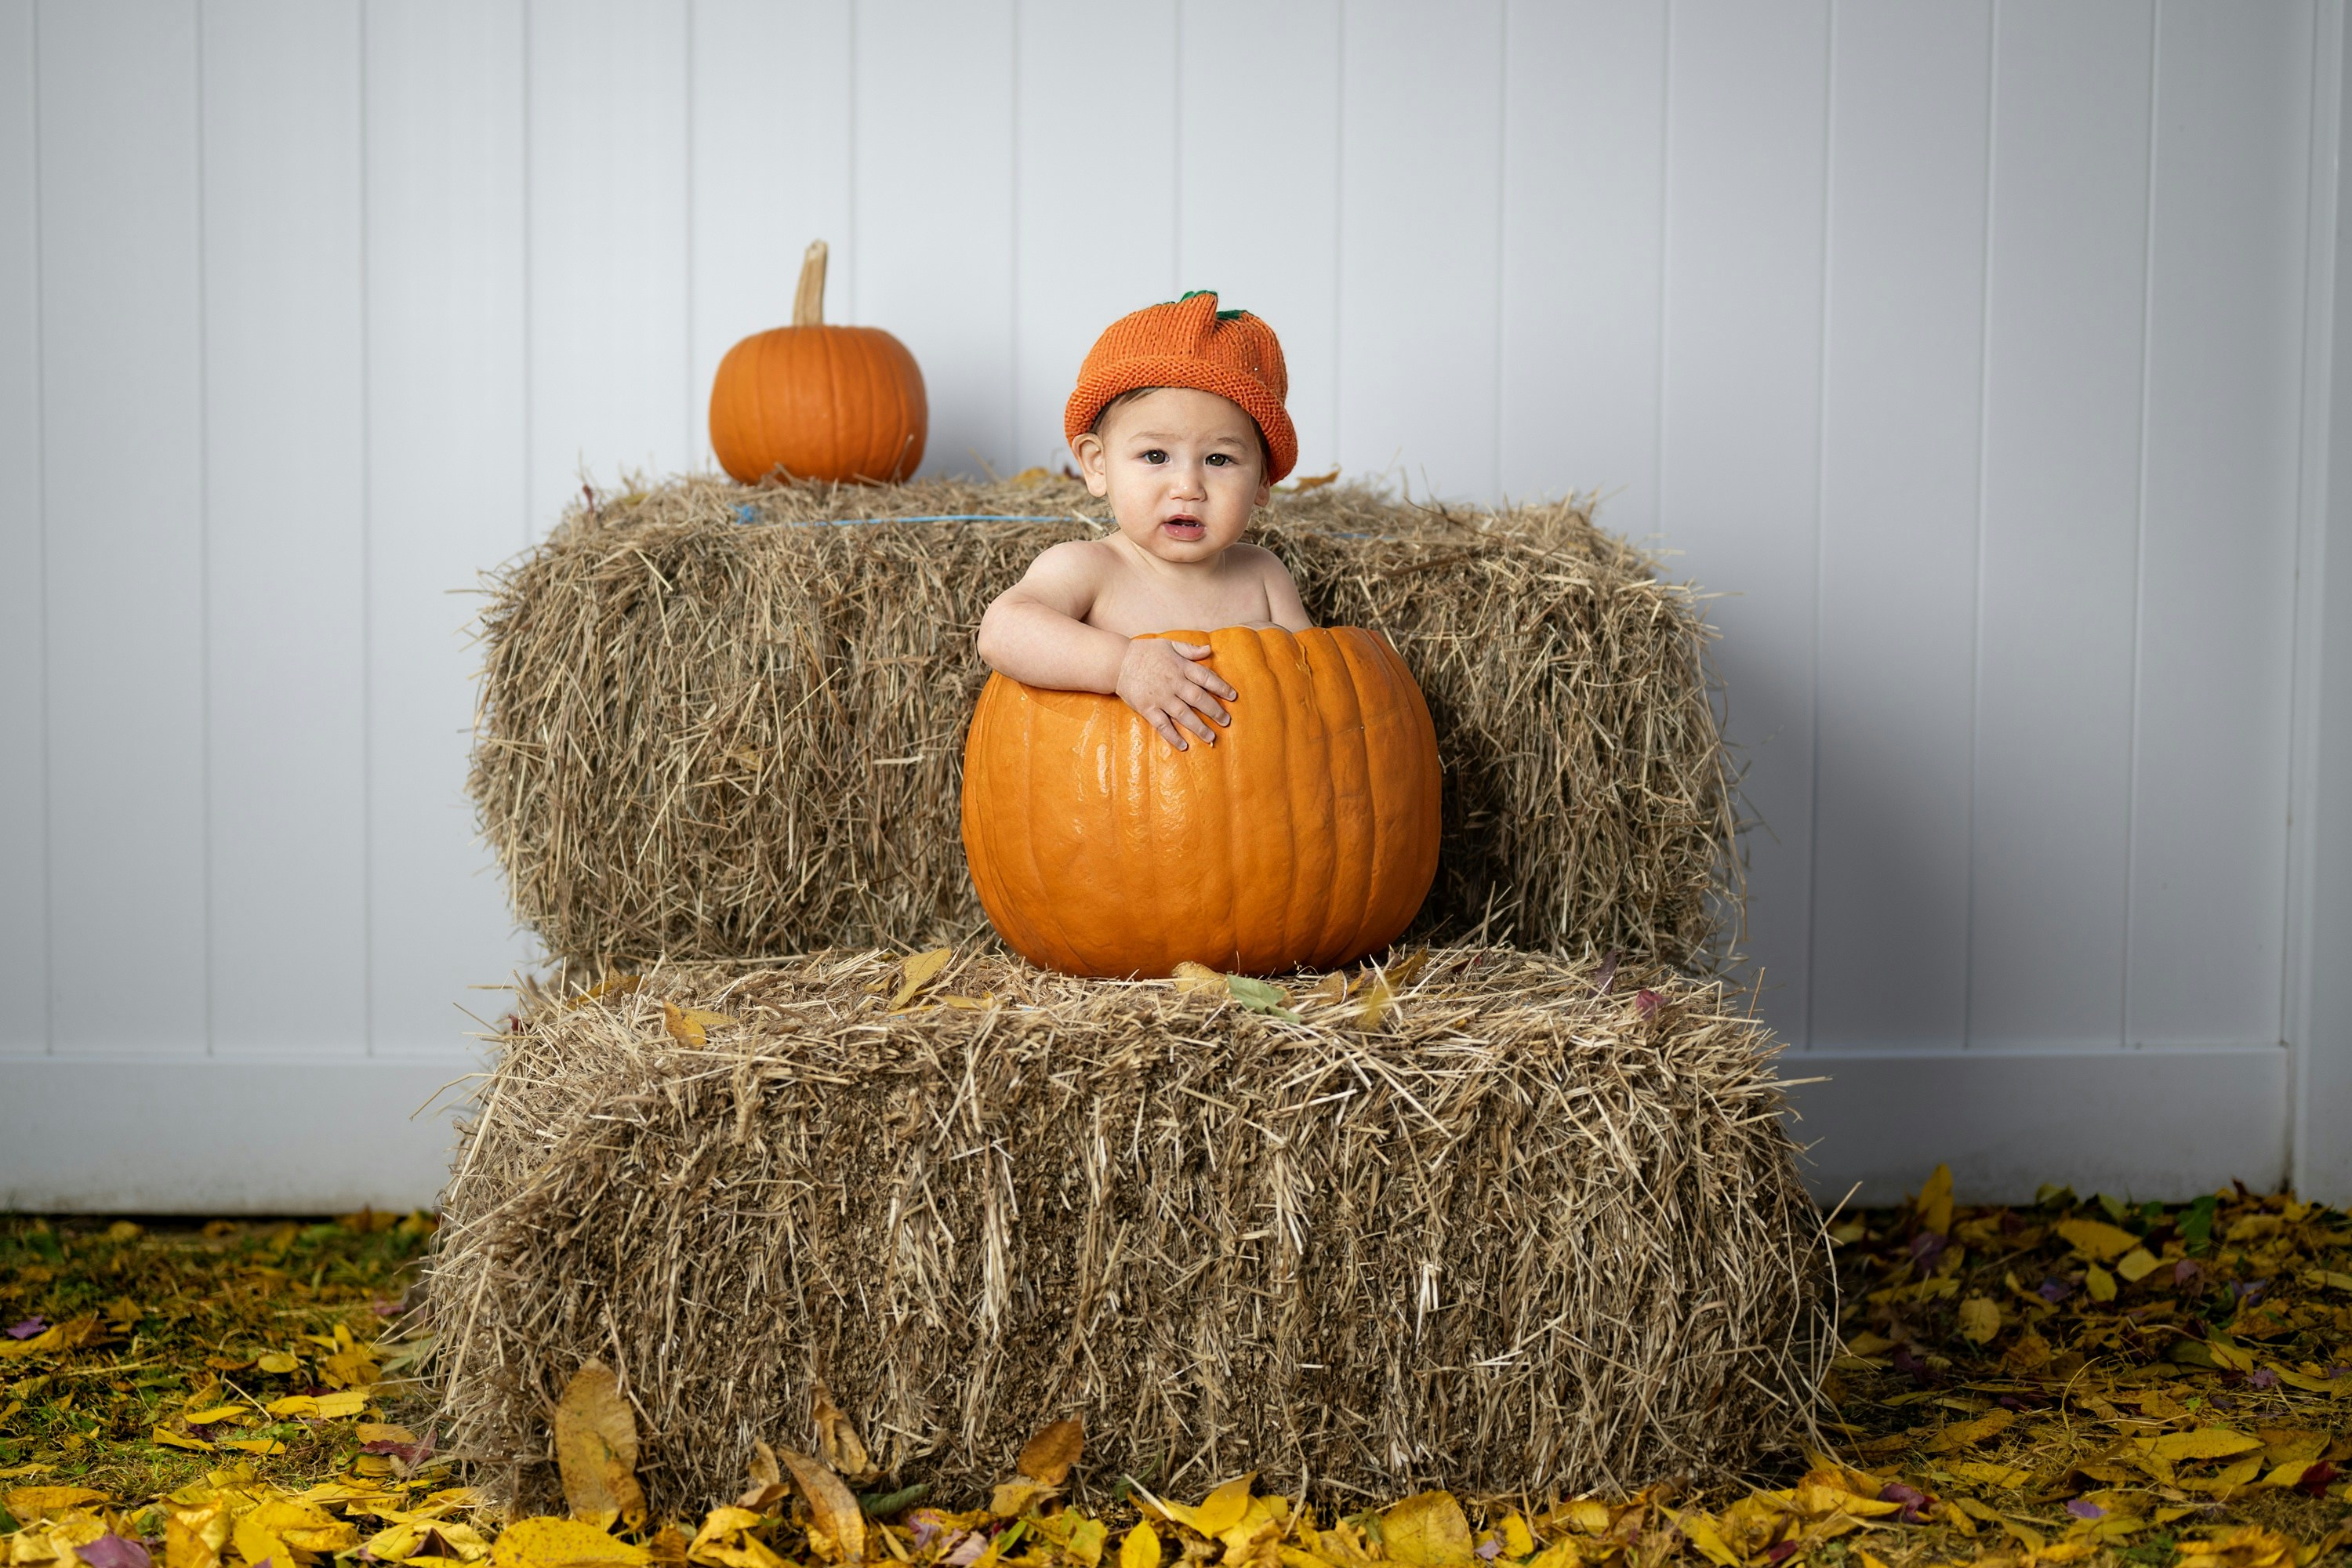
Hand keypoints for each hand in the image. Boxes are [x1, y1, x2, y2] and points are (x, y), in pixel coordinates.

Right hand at [1116, 639, 1236, 749]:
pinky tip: (1183, 745)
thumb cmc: (1145, 652)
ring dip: (1199, 727)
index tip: (1233, 697)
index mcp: (1181, 667)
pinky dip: (1173, 736)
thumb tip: (1209, 649)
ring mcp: (1160, 697)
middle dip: (1215, 711)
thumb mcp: (1169, 645)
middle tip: (1226, 722)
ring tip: (1211, 737)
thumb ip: (1190, 650)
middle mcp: (1173, 683)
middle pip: (1198, 699)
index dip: (1221, 687)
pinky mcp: (1147, 708)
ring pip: (1184, 715)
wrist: (1117, 662)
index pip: (1206, 678)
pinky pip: (1162, 725)